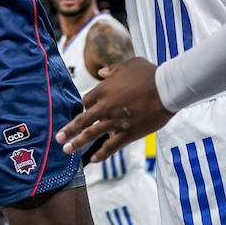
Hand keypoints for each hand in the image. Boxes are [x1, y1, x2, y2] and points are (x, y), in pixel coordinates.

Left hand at [55, 57, 173, 161]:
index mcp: (104, 90)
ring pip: (92, 134)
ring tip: (67, 151)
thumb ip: (112, 70)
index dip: (84, 108)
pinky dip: (102, 154)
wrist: (167, 88)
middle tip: (58, 138)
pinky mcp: (128, 133)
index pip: (86, 102)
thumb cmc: (149, 73)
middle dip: (69, 130)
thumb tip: (101, 73)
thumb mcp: (128, 64)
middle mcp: (106, 107)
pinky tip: (93, 160)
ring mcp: (115, 121)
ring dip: (78, 143)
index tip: (84, 112)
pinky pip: (112, 146)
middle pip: (82, 120)